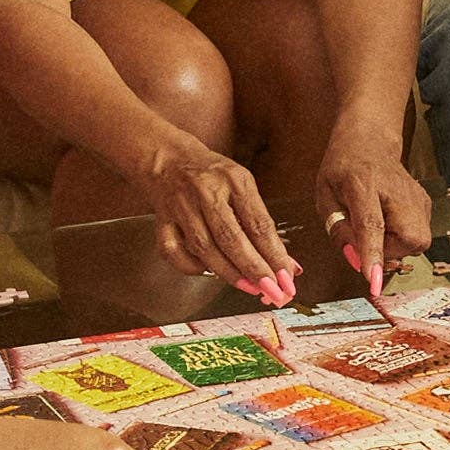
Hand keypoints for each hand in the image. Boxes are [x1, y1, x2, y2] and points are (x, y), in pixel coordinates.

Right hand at [142, 134, 301, 303]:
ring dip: (229, 273)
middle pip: (230, 237)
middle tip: (271, 290)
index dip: (274, 254)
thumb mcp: (242, 186)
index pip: (257, 222)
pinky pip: (173, 252)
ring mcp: (180, 206)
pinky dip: (191, 267)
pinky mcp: (161, 220)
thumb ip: (261, 222)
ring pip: (204, 248)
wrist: (169, 159)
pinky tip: (209, 272)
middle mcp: (205, 191)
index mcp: (233, 179)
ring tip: (249, 287)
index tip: (287, 277)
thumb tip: (285, 264)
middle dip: (253, 268)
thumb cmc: (212, 175)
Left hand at [316, 118, 431, 297]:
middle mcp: (396, 191)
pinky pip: (419, 236)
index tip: (373, 280)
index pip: (371, 224)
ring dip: (394, 244)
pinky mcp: (426, 203)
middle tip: (367, 238)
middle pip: (408, 238)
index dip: (372, 254)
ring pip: (417, 242)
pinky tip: (388, 220)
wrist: (370, 141)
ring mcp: (417, 196)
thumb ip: (338, 229)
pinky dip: (401, 237)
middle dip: (388, 251)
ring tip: (377, 225)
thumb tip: (356, 260)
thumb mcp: (326, 196)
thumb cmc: (343, 169)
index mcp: (363, 184)